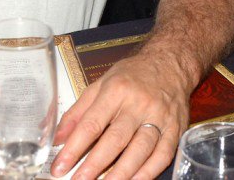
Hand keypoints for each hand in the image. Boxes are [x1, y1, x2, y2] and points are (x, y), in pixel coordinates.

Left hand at [51, 53, 190, 179]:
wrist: (171, 63)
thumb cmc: (133, 75)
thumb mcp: (101, 84)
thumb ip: (78, 112)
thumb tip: (57, 138)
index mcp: (117, 90)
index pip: (92, 124)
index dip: (74, 148)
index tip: (60, 167)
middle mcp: (139, 103)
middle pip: (116, 139)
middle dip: (95, 164)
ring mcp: (160, 117)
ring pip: (140, 150)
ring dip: (121, 173)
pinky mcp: (176, 129)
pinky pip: (162, 155)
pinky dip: (148, 173)